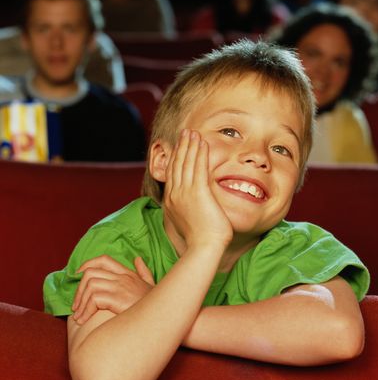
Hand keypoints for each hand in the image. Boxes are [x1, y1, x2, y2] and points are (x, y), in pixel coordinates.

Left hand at [71, 255, 154, 323]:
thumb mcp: (151, 284)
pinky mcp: (118, 299)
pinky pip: (94, 299)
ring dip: (80, 302)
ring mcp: (121, 287)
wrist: (161, 317)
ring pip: (90, 285)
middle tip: (76, 306)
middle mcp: (123, 277)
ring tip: (79, 317)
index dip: (87, 265)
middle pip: (90, 273)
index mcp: (128, 274)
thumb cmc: (154, 304)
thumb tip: (137, 259)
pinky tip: (85, 321)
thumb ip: (143, 271)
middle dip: (78, 290)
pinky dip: (85, 311)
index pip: (103, 260)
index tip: (77, 277)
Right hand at [164, 129, 232, 249]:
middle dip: (182, 146)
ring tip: (193, 132)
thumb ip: (189, 207)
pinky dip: (200, 153)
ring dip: (190, 145)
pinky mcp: (198, 192)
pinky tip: (202, 143)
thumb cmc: (202, 238)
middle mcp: (175, 195)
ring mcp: (185, 193)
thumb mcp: (190, 219)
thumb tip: (193, 204)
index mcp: (171, 201)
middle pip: (177, 164)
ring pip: (186, 163)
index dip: (177, 157)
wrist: (204, 247)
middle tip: (185, 132)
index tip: (180, 145)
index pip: (173, 173)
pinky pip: (198, 167)